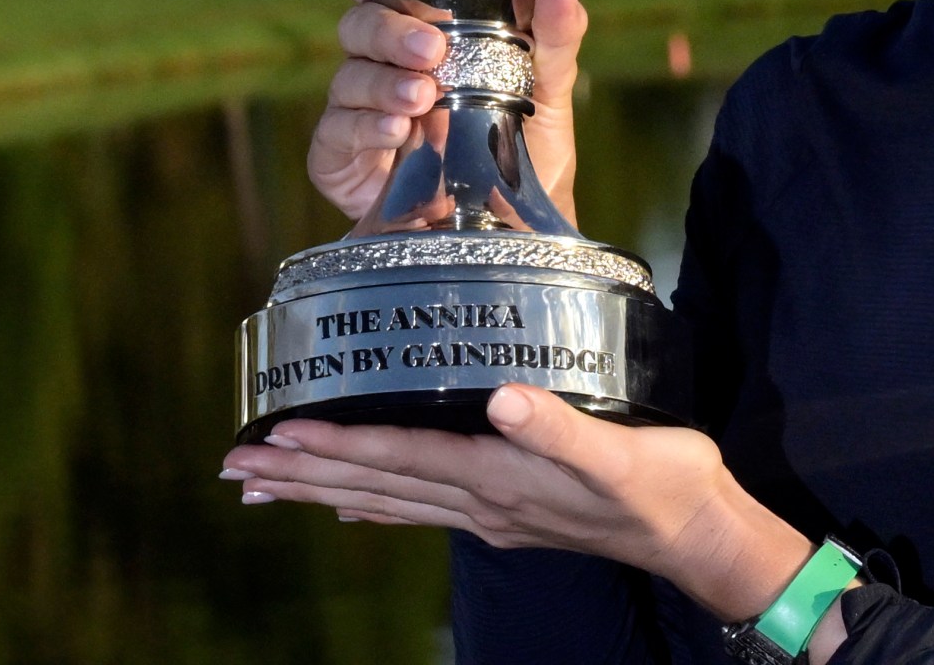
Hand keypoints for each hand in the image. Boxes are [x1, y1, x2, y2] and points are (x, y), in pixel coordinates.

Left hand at [222, 387, 814, 623]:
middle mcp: (482, 501)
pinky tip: (353, 506)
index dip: (334, 447)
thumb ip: (558, 427)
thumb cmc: (664, 485)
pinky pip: (420, 508)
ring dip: (324, 491)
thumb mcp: (620, 451)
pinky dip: (375, 503)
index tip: (275, 437)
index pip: (397, 459)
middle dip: (304, 475)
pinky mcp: (507, 511)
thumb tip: (500, 398)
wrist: (697, 535)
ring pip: (388, 501)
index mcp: (499, 478)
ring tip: (268, 485)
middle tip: (236, 467)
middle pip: (375, 487)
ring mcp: (491, 513)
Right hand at [297, 0, 587, 224]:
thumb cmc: (529, 156)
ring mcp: (363, 111)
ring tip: (423, 99)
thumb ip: (556, 35)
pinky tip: (396, 134)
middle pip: (360, 21)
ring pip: (348, 73)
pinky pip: (335, 131)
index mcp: (430, 31)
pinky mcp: (343, 160)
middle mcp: (390, 64)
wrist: (519, 235)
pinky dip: (365, 126)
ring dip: (383, 82)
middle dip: (389, 29)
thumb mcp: (551, 91)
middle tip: (432, 50)